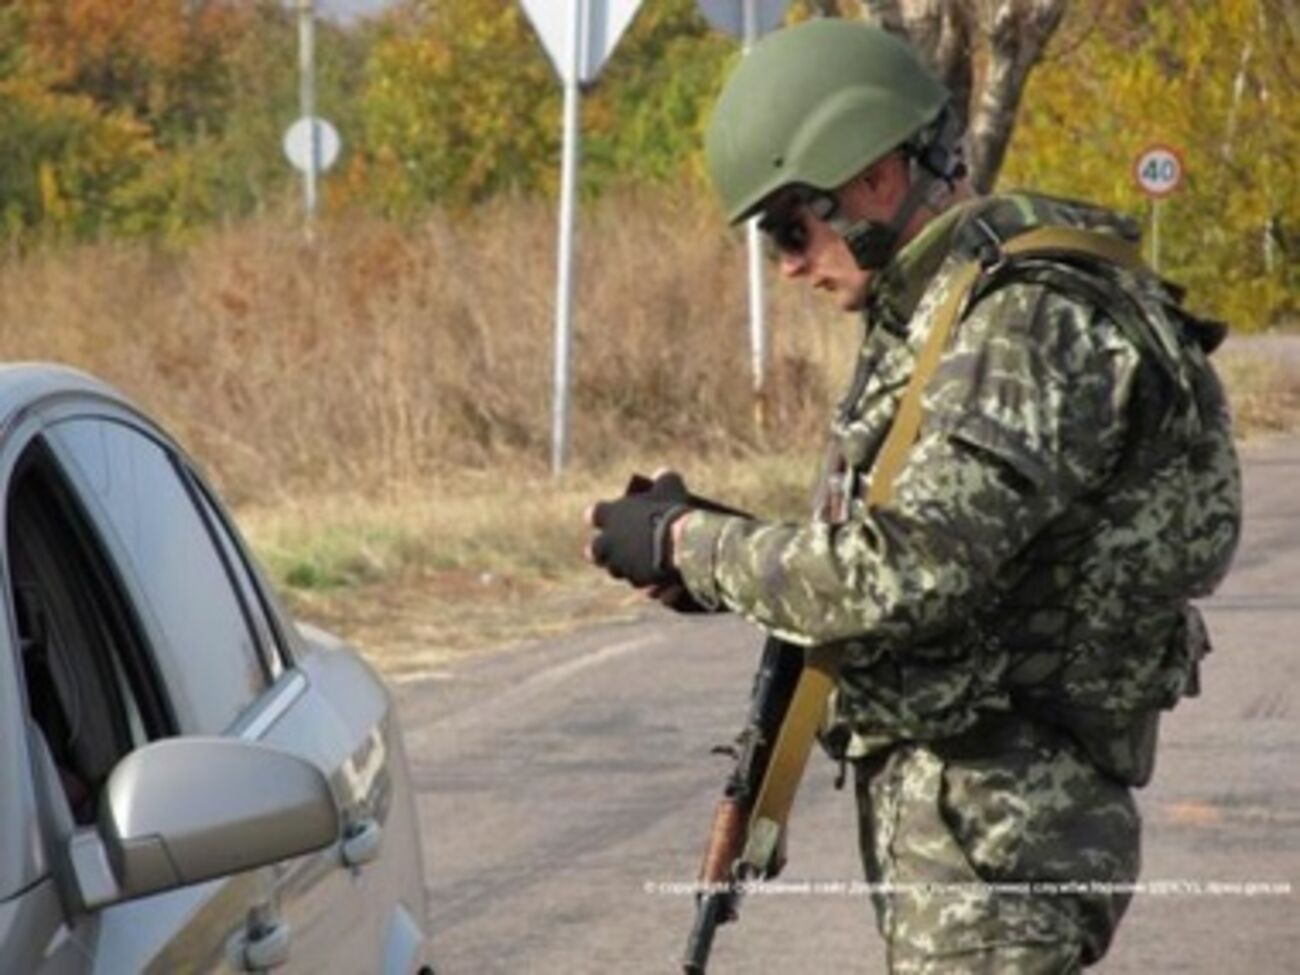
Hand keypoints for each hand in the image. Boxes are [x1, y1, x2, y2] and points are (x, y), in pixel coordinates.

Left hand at [585, 472, 693, 587]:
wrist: (684, 546)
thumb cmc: (672, 511)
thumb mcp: (670, 486)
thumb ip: (663, 478)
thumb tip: (662, 475)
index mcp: (609, 516)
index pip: (594, 515)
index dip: (603, 516)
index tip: (612, 515)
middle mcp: (608, 544)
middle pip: (595, 551)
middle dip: (604, 551)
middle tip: (618, 548)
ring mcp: (621, 566)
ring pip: (617, 570)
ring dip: (628, 567)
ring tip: (647, 562)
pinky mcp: (637, 583)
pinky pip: (641, 585)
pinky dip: (650, 582)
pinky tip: (663, 578)